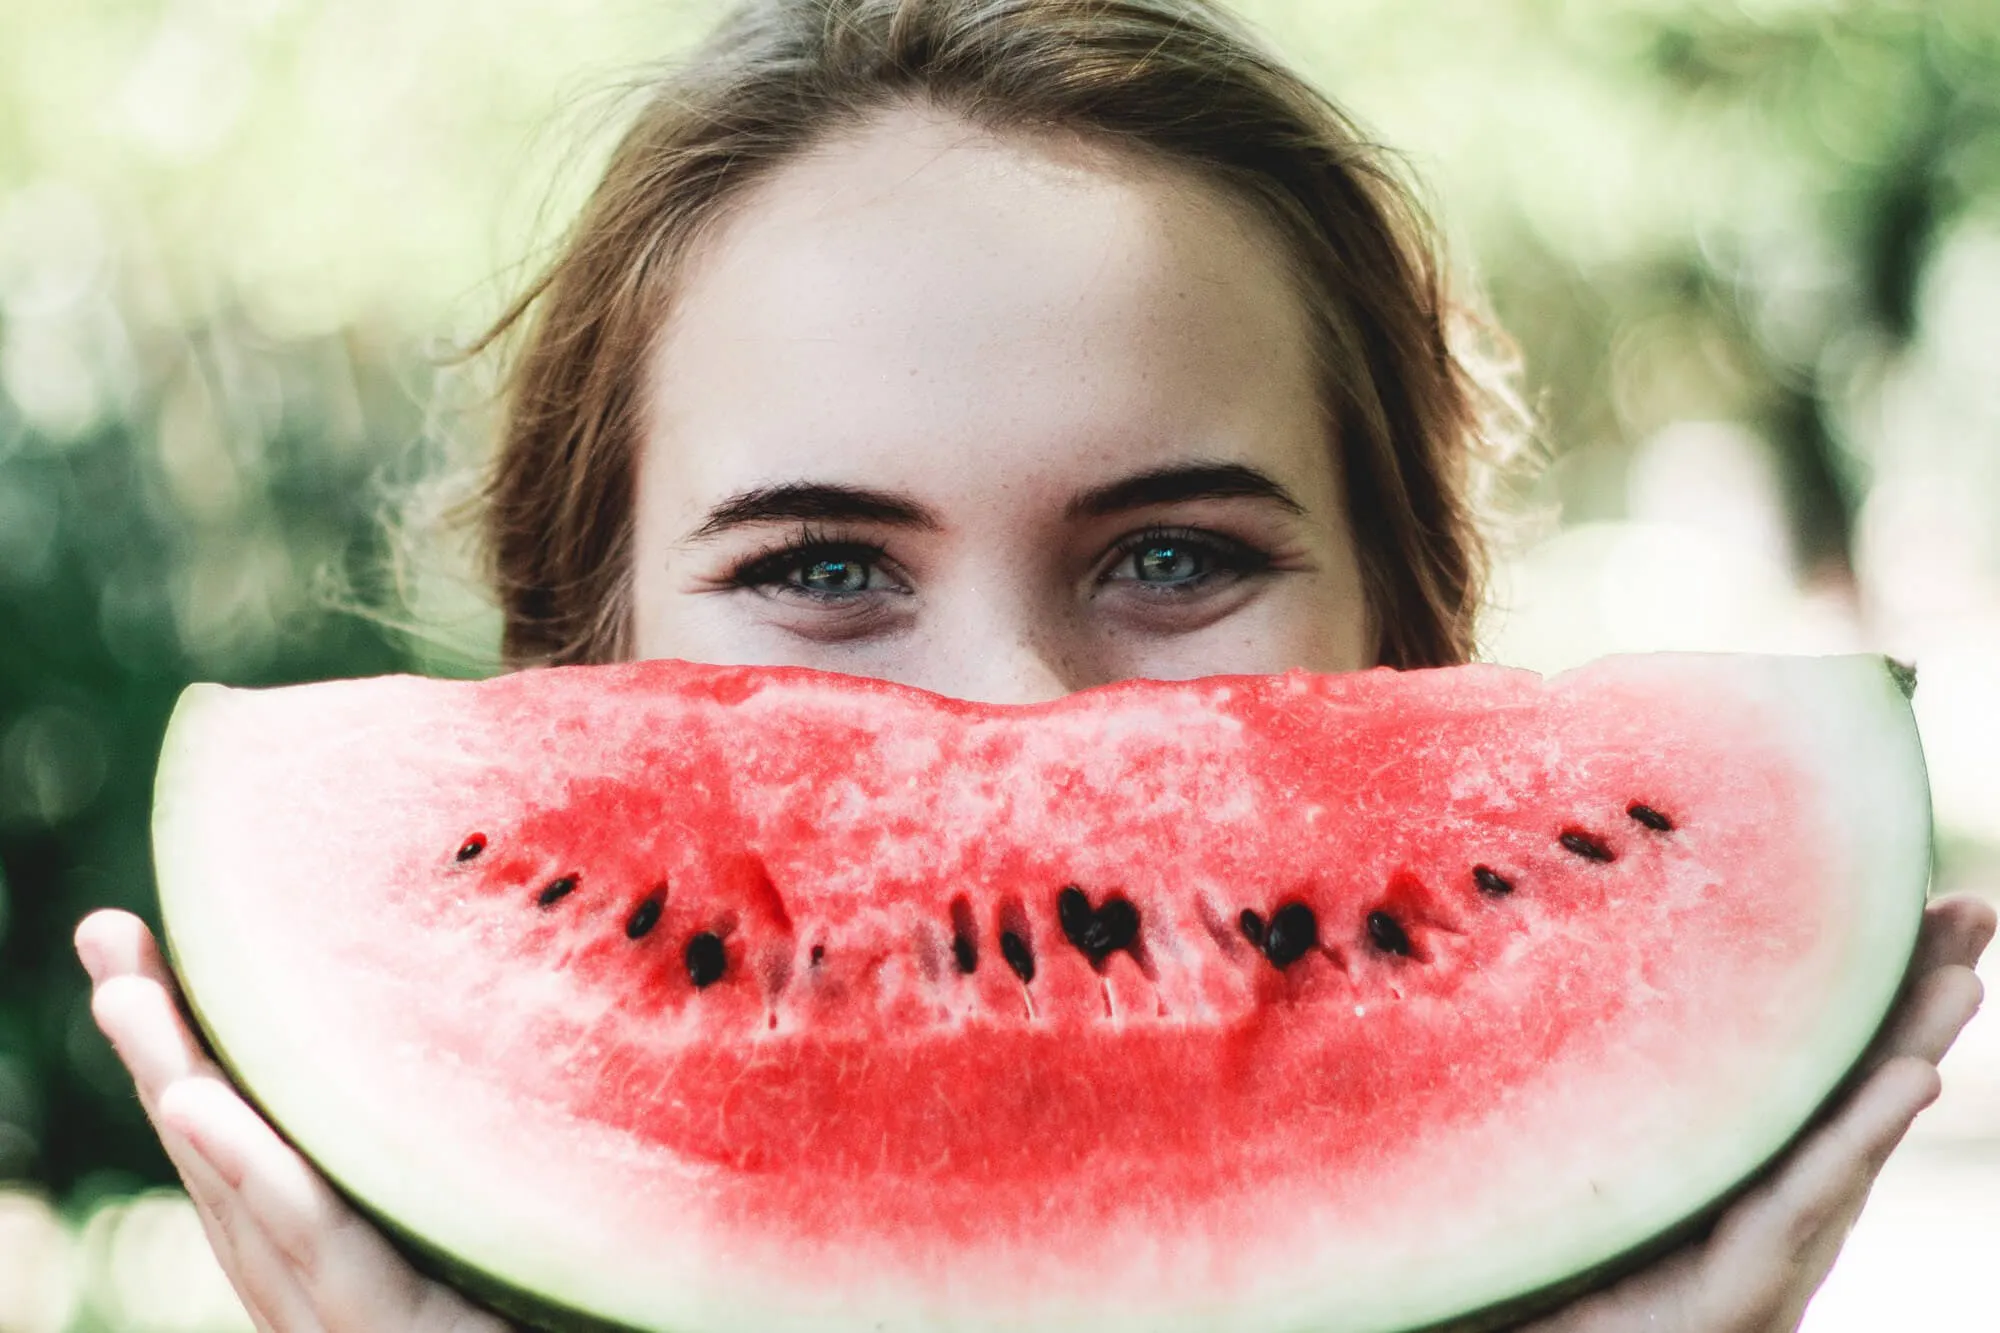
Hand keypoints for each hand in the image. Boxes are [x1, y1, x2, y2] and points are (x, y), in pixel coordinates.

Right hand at [76, 909, 511, 1332]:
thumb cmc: (577, 1293)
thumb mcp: (529, 1196)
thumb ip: (498, 1128)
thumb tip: (536, 985)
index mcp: (359, 1246)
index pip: (263, 1136)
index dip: (201, 1048)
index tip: (152, 942)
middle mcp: (335, 1283)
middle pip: (230, 1156)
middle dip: (162, 1047)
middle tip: (109, 932)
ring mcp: (350, 1318)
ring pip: (248, 1194)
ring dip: (180, 1088)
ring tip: (126, 992)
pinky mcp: (391, 1331)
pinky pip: (319, 1248)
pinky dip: (254, 1174)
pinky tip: (197, 1102)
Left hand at [1520, 893, 1994, 1332]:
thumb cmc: (1551, 1275)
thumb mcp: (1570, 1164)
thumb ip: (1572, 1095)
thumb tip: (1498, 966)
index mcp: (1729, 1158)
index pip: (1802, 1055)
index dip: (1856, 982)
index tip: (1904, 895)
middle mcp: (1763, 1197)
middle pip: (1850, 1079)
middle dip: (1915, 995)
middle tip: (1974, 907)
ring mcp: (1766, 1247)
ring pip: (1850, 1132)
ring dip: (1912, 1050)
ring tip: (1963, 977)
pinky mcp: (1745, 1290)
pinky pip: (1806, 1198)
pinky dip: (1859, 1134)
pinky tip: (1914, 1077)